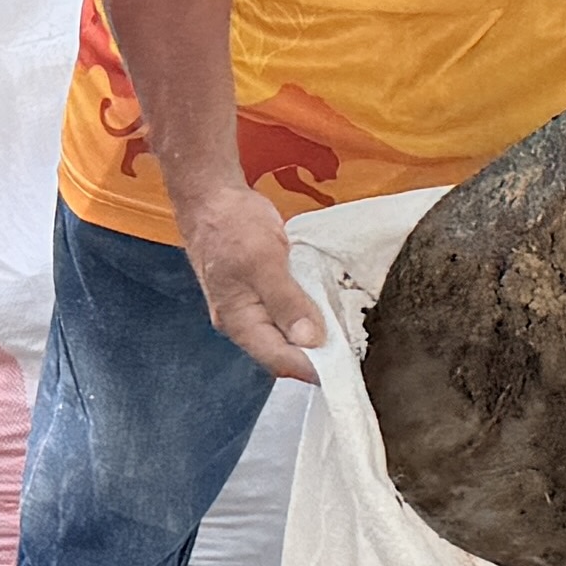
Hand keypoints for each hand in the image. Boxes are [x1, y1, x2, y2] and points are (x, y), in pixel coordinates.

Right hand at [175, 175, 326, 384]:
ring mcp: (251, 308)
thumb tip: (309, 340)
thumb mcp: (263, 260)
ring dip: (315, 338)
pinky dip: (308, 316)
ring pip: (287, 336)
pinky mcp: (261, 293)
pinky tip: (329, 311)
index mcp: (238, 321)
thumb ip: (286, 301)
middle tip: (355, 352)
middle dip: (317, 357)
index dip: (313, 368)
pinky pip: (287, 315)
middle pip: (284, 354)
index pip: (279, 360)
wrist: (211, 197)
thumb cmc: (230, 225)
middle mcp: (243, 323)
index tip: (347, 367)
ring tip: (347, 335)